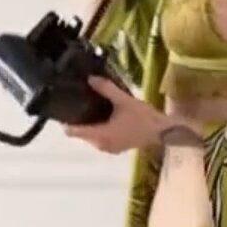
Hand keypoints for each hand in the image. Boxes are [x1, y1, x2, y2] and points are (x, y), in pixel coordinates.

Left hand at [62, 77, 179, 154]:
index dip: (65, 121)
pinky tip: (102, 116)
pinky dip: (98, 128)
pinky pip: (100, 138)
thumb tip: (90, 78)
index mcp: (100, 136)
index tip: (62, 109)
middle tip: (76, 102)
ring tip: (87, 107)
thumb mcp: (124, 100)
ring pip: (91, 136)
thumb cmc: (144, 118)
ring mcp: (109, 148)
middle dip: (78, 120)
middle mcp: (101, 145)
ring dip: (89, 124)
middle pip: (81, 134)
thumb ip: (106, 89)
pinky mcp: (116, 147)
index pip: (73, 132)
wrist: (164, 131)